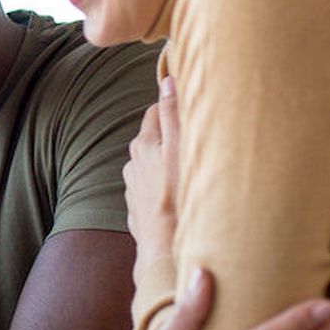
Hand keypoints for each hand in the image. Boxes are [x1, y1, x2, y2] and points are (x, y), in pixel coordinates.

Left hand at [124, 75, 180, 266]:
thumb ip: (174, 115)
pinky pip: (152, 188)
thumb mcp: (180, 150)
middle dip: (171, 134)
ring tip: (191, 168)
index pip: (156, 112)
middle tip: (196, 136)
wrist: (164, 250)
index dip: (173, 107)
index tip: (190, 107)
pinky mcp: (138, 208)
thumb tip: (167, 80)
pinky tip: (179, 194)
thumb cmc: (177, 198)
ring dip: (167, 162)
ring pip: (152, 164)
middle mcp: (133, 163)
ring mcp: (133, 187)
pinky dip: (164, 186)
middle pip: (153, 137)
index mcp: (143, 145)